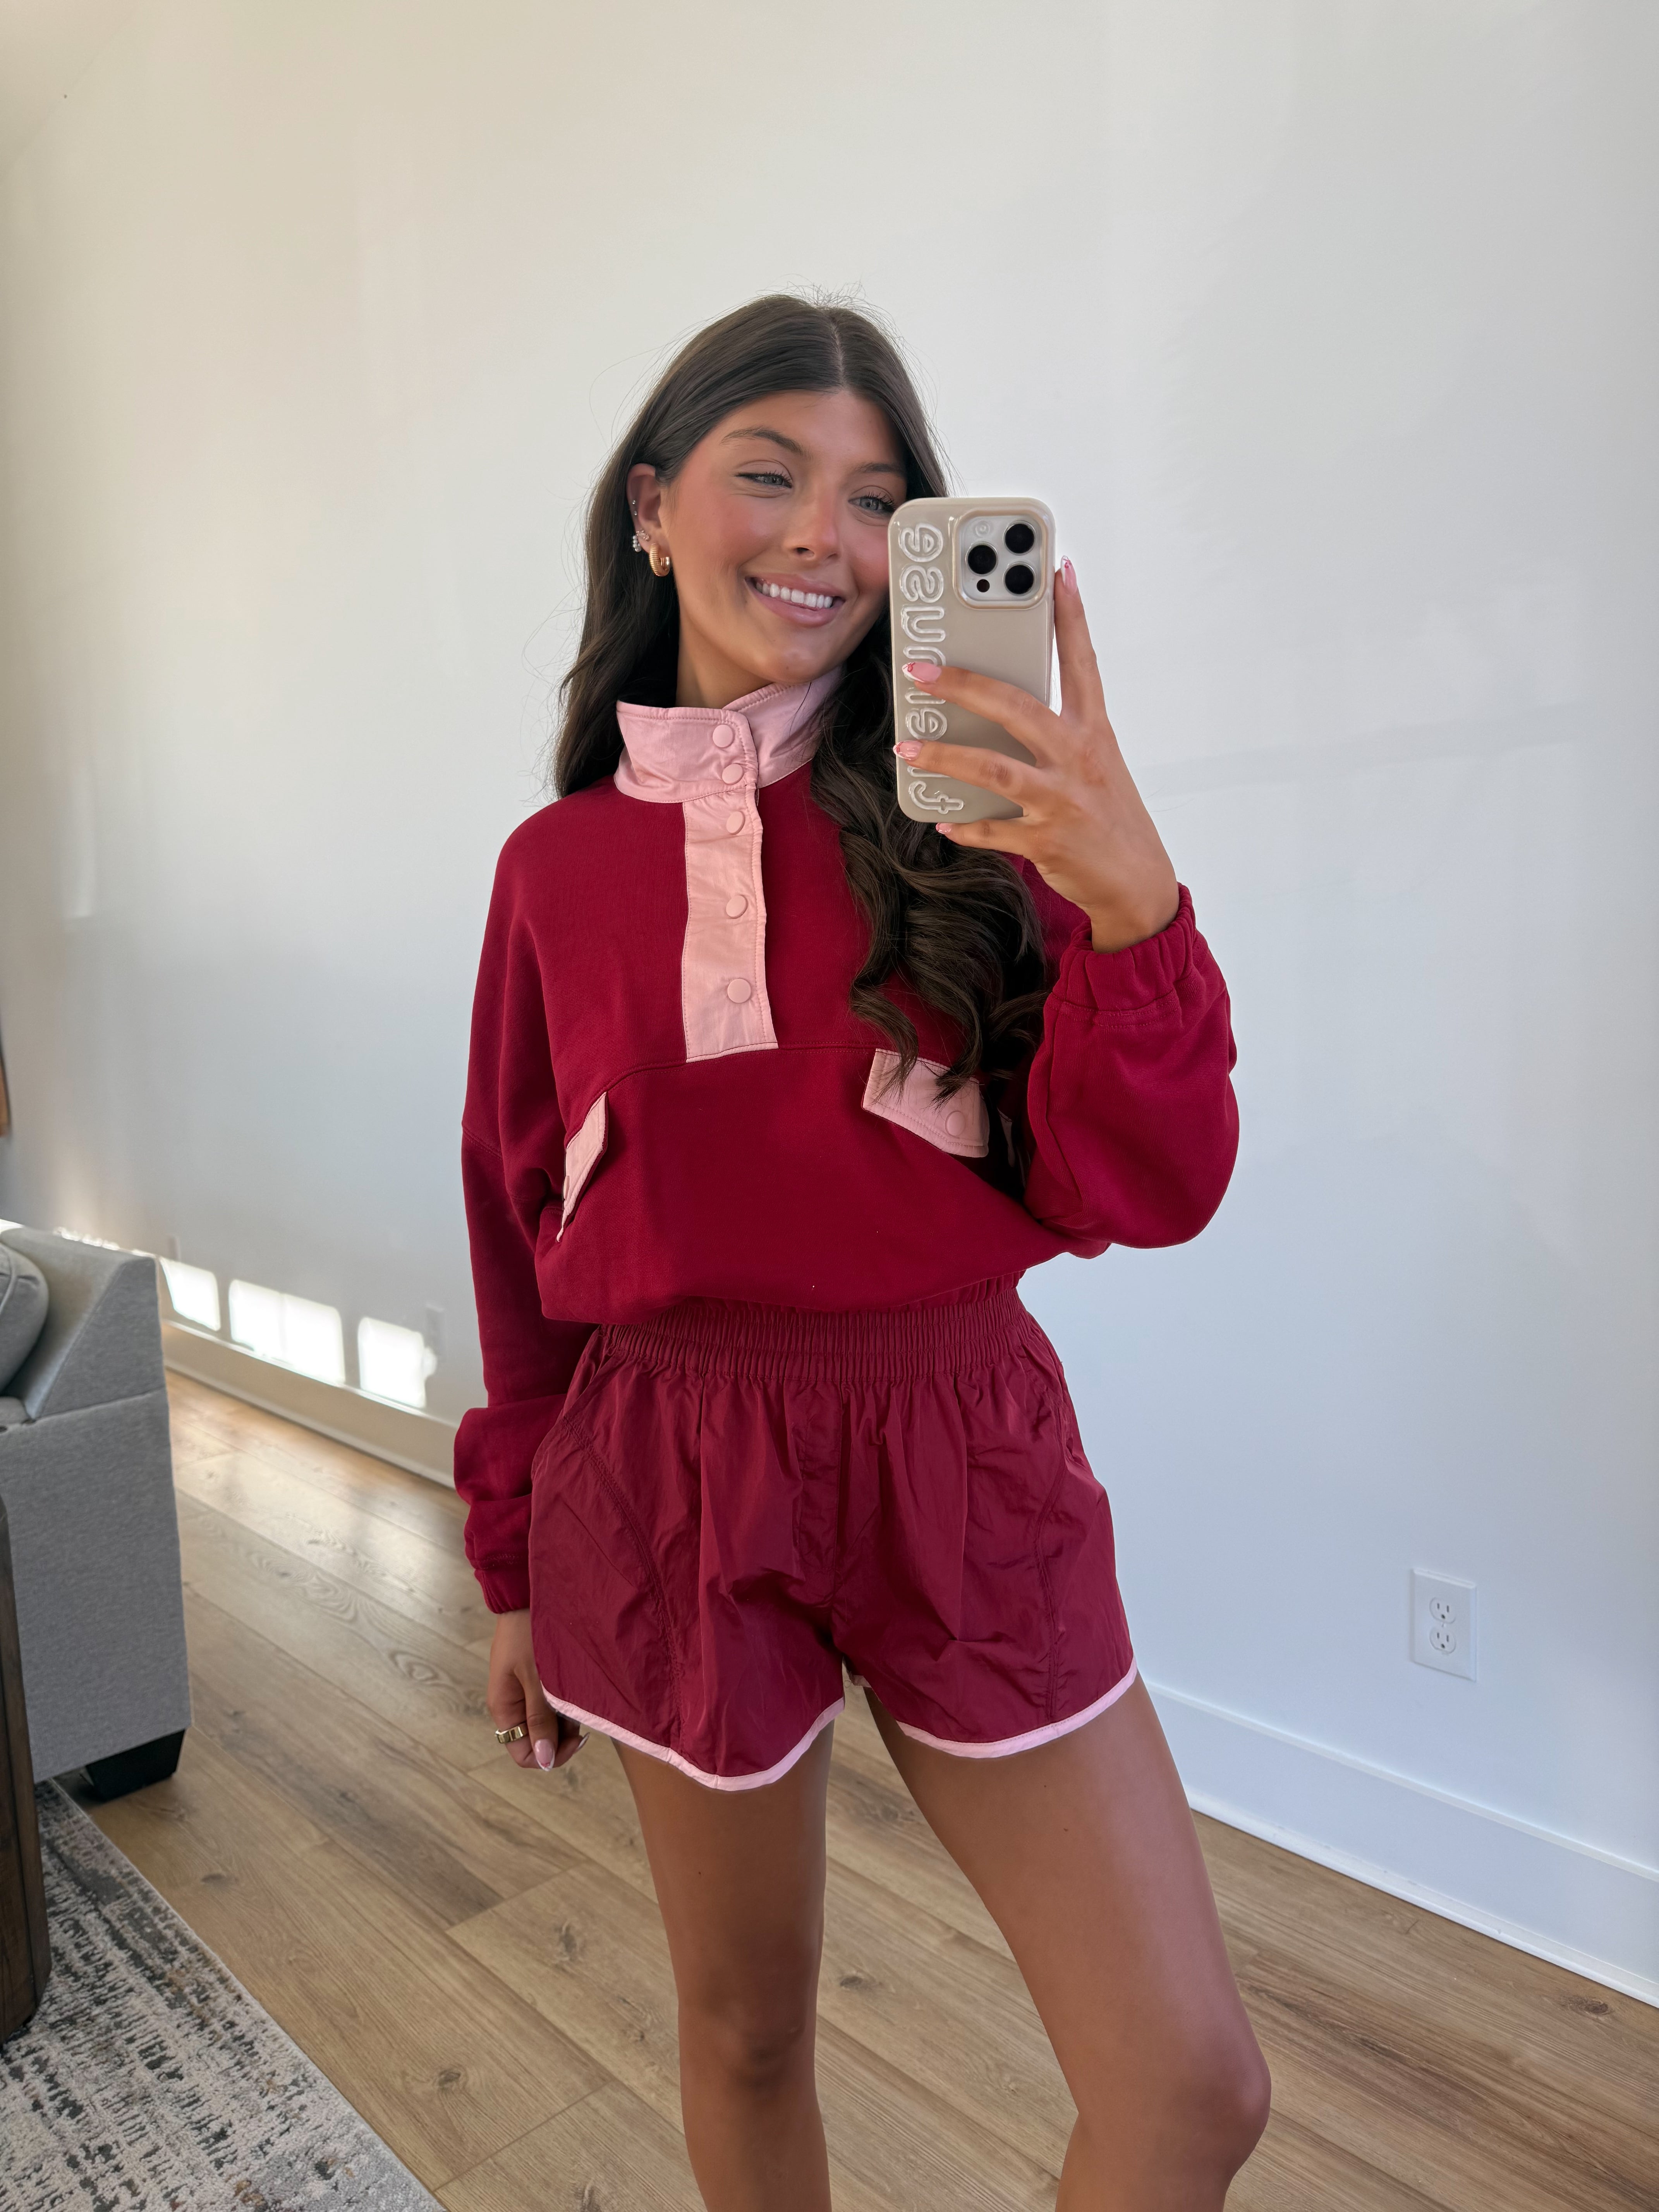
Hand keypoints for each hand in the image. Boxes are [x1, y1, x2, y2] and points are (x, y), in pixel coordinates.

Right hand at [487, 1609, 584, 1770]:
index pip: (524, 1754)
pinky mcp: (536, 1680)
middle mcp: (513, 1705)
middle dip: (561, 1736)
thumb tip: (544, 1760)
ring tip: (581, 1695)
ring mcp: (525, 1693)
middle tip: (582, 1715)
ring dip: (567, 1718)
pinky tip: (577, 1687)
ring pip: (548, 1723)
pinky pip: (552, 1704)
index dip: (550, 1755)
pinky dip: (566, 1702)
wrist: (525, 1595)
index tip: (576, 1738)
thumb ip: (540, 1719)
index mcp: (504, 1708)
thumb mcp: (536, 1678)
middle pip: (538, 1741)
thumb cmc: (528, 1633)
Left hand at [894, 559, 1178, 952]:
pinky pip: (991, 830)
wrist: (1136, 882)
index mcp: (1094, 731)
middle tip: (921, 670)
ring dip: (945, 756)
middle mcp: (1078, 758)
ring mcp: (1061, 800)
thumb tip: (1000, 706)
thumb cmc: (1108, 813)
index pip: (1082, 661)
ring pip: (993, 769)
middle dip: (965, 684)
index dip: (1071, 615)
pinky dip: (963, 826)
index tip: (1056, 571)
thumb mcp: (1094, 762)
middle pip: (1017, 707)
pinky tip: (941, 819)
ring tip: (908, 746)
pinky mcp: (1045, 841)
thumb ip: (1055, 730)